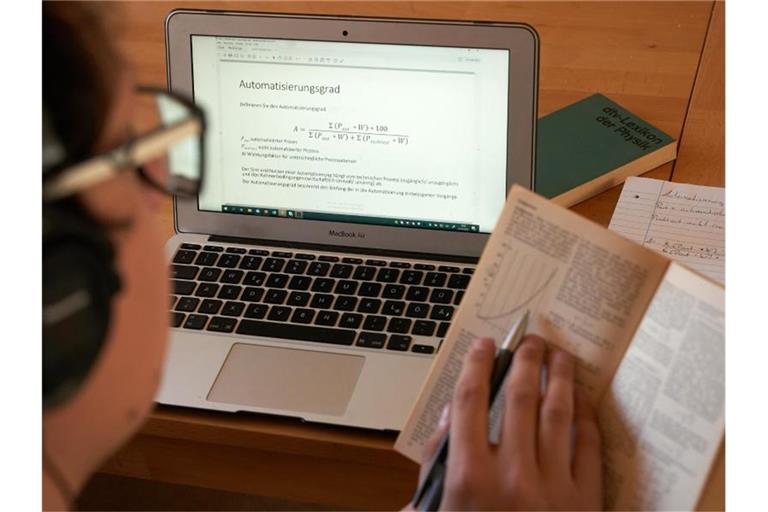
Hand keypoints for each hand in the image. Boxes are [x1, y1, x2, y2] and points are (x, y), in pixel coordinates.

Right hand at [415, 335, 602, 510]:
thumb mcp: (433, 507)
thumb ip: (435, 462)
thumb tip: (451, 414)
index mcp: (468, 477)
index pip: (471, 401)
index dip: (477, 365)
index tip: (485, 345)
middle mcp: (511, 477)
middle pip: (520, 399)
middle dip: (525, 361)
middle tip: (531, 340)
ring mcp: (552, 490)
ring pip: (558, 415)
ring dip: (559, 378)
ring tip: (560, 356)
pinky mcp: (584, 504)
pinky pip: (588, 448)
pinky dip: (586, 417)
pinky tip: (581, 397)